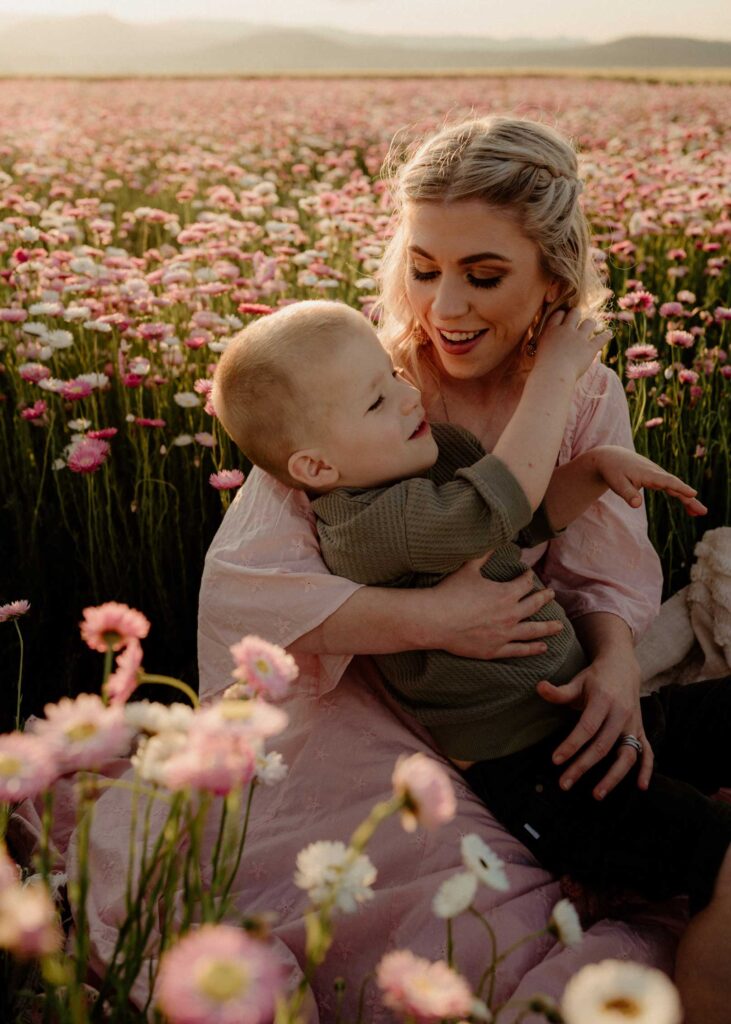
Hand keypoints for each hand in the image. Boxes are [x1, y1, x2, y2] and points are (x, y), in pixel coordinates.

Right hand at [426, 554, 563, 659]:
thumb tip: (493, 540)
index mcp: (506, 593)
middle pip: (534, 605)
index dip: (527, 577)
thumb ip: (483, 555)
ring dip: (548, 627)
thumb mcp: (468, 569)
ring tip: (560, 626)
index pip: (525, 583)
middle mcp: (511, 614)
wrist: (436, 620)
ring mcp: (504, 634)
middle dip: (544, 598)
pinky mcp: (495, 649)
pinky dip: (533, 649)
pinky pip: (519, 650)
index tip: (529, 575)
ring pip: (533, 630)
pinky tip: (543, 647)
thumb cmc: (450, 592)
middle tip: (551, 595)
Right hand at [534, 308, 611, 381]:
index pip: (559, 314)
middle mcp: (566, 330)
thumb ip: (546, 343)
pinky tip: (609, 334)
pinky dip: (606, 336)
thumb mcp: (539, 350)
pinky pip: (601, 338)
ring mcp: (579, 338)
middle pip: (574, 313)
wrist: (553, 374)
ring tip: (592, 325)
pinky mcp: (590, 348)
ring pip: (589, 322)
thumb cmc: (542, 367)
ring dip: (591, 323)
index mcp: (552, 330)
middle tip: (578, 319)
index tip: (564, 317)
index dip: (563, 315)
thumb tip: (549, 344)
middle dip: (577, 314)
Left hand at [536, 648, 653, 799]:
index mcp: (604, 700)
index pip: (587, 728)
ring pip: (628, 755)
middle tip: (564, 784)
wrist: (622, 666)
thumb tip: (539, 688)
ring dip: (614, 777)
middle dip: (583, 767)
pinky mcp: (641, 730)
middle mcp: (622, 714)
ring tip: (596, 794)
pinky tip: (640, 787)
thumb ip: (559, 691)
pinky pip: (648, 752)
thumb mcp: (577, 681)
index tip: (556, 761)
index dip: (571, 745)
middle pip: (603, 746)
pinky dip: (646, 770)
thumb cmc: (595, 677)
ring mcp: (634, 724)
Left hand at [592, 446, 706, 516]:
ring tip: (698, 513)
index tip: (693, 494)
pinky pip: (671, 487)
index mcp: (648, 473)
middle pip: (676, 486)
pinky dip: (680, 495)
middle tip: (703, 511)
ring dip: (688, 499)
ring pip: (675, 487)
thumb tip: (637, 505)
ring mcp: (657, 474)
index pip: (667, 481)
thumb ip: (628, 494)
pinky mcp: (656, 477)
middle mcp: (656, 472)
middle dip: (689, 498)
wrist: (611, 457)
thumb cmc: (613, 470)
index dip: (680, 488)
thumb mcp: (616, 484)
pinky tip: (688, 507)